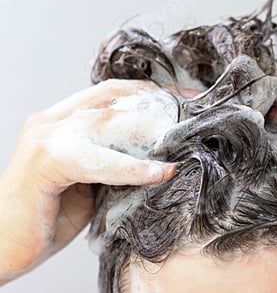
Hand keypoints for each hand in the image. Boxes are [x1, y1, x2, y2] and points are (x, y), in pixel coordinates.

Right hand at [0, 79, 196, 283]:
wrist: (1, 245)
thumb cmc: (47, 215)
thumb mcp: (92, 181)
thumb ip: (117, 160)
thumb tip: (162, 156)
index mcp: (65, 120)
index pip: (115, 93)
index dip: (154, 93)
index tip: (188, 101)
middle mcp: (55, 120)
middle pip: (116, 96)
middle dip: (161, 102)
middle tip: (195, 113)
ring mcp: (47, 136)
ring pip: (109, 119)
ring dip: (152, 129)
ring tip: (185, 137)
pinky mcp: (44, 162)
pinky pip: (98, 159)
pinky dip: (132, 167)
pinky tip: (159, 173)